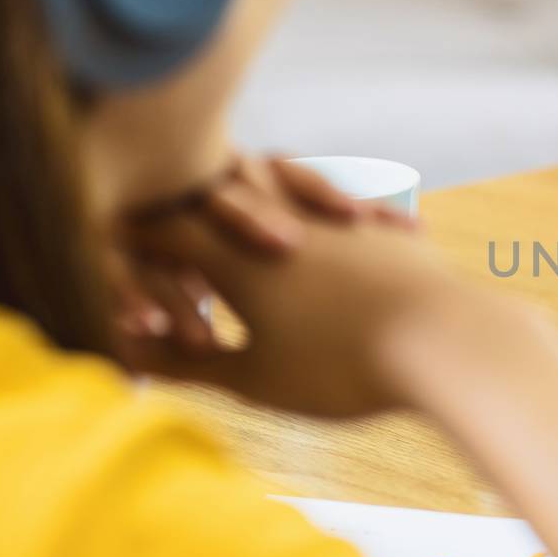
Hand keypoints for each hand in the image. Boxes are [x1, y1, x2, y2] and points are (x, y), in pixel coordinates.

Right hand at [108, 156, 412, 353]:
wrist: (441, 341)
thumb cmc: (336, 368)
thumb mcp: (253, 378)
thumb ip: (190, 364)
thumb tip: (135, 360)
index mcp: (229, 252)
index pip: (161, 228)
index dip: (134, 236)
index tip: (116, 238)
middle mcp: (279, 216)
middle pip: (220, 190)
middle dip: (194, 199)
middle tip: (178, 206)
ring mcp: (335, 214)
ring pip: (287, 178)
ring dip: (264, 189)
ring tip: (259, 195)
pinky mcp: (385, 226)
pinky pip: (349, 201)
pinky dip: (336, 204)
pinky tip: (351, 217)